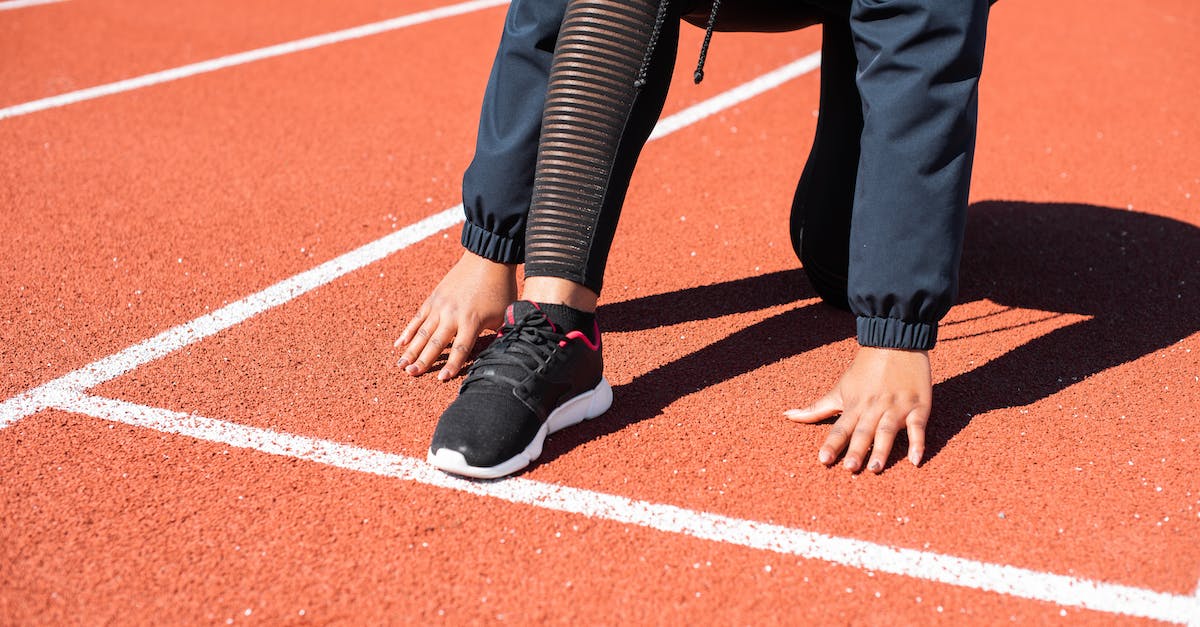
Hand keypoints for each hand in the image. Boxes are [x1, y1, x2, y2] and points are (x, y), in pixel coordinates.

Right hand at [395, 251, 516, 379]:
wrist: (487, 258)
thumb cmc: (500, 288)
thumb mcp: (504, 314)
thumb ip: (499, 335)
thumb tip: (502, 353)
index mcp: (472, 321)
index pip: (460, 349)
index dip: (452, 365)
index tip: (441, 379)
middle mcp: (453, 315)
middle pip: (436, 343)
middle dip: (423, 360)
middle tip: (411, 374)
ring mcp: (440, 306)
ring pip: (422, 332)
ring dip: (410, 350)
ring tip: (401, 365)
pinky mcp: (434, 298)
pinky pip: (418, 318)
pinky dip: (408, 331)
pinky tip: (399, 343)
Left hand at [784, 346, 931, 472]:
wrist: (895, 342)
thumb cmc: (864, 369)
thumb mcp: (839, 389)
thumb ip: (816, 408)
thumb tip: (786, 416)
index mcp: (854, 406)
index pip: (840, 429)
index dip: (832, 444)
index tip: (823, 460)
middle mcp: (874, 408)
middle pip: (863, 432)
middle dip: (856, 450)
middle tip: (849, 468)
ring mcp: (896, 407)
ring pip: (888, 430)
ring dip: (882, 449)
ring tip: (875, 468)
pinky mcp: (918, 406)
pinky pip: (918, 427)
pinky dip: (918, 443)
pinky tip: (915, 460)